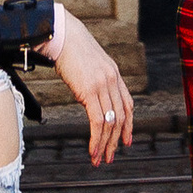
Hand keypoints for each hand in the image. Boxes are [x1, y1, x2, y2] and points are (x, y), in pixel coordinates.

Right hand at [50, 19, 133, 165]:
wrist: (63, 35)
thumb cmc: (71, 48)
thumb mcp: (90, 64)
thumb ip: (96, 80)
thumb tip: (91, 96)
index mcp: (114, 74)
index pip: (128, 104)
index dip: (129, 125)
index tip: (126, 140)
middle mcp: (112, 80)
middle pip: (121, 117)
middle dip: (116, 140)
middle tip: (110, 156)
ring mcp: (103, 85)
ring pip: (110, 122)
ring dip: (105, 144)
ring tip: (99, 158)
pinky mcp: (90, 91)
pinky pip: (98, 121)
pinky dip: (96, 139)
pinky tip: (93, 149)